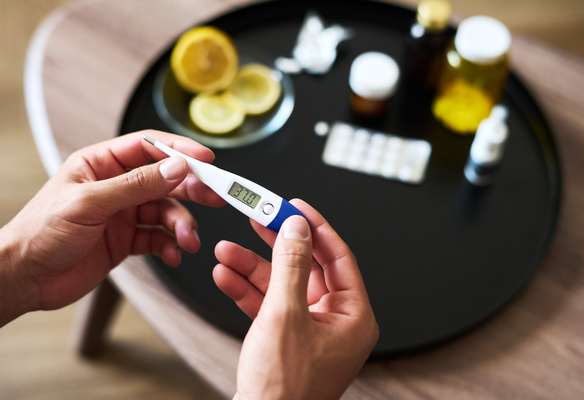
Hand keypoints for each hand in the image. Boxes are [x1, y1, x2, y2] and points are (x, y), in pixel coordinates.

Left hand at [0, 130, 224, 324]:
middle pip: (165, 179)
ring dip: (181, 225)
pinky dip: (169, 245)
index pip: (148, 147)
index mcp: (101, 164)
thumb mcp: (90, 203)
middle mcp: (116, 186)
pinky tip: (172, 253)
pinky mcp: (126, 240)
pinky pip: (158, 238)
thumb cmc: (40, 233)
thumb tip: (175, 167)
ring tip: (187, 240)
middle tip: (215, 198)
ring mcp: (123, 214)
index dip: (180, 150)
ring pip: (165, 212)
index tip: (206, 160)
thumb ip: (136, 185)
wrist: (24, 279)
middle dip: (190, 189)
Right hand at [213, 200, 378, 399]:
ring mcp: (309, 331)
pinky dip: (247, 291)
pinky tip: (226, 276)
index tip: (295, 206)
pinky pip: (269, 306)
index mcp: (353, 316)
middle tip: (258, 219)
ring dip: (252, 268)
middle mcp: (335, 322)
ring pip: (282, 286)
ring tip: (225, 251)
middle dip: (276, 245)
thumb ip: (291, 265)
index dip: (315, 227)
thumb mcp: (285, 315)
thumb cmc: (283, 390)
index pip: (338, 257)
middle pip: (306, 268)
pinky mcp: (286, 340)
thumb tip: (297, 228)